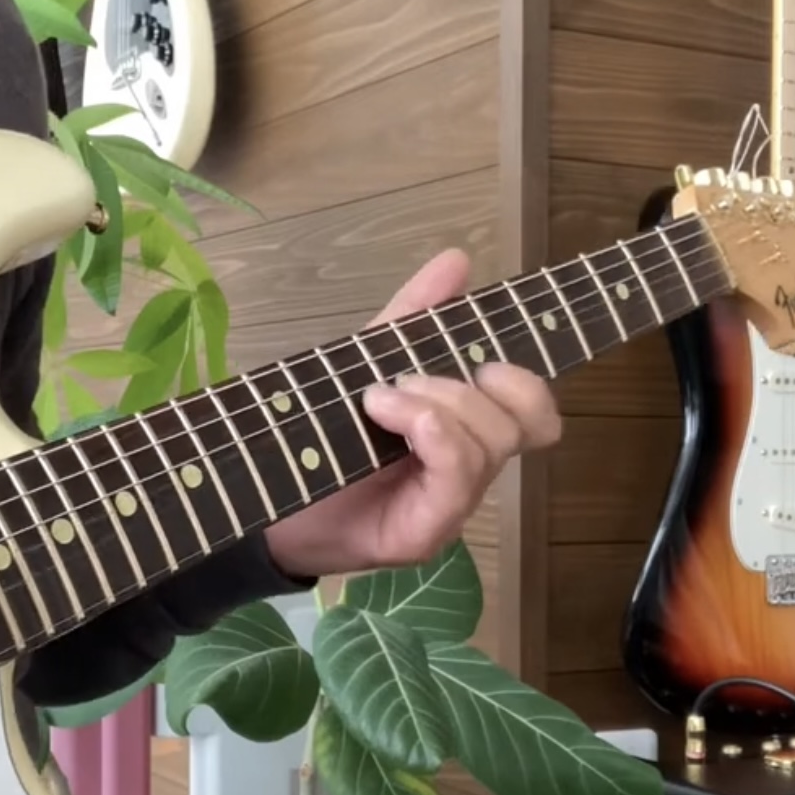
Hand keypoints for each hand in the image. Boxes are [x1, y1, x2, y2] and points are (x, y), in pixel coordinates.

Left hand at [263, 249, 560, 579]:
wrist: (259, 503)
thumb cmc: (318, 438)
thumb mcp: (366, 364)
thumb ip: (414, 317)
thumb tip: (458, 259)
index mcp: (466, 436)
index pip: (536, 416)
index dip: (526, 382)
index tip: (480, 358)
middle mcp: (468, 475)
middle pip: (525, 425)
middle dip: (471, 386)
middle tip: (407, 379)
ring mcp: (450, 508)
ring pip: (490, 446)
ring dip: (439, 404)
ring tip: (378, 399)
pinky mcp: (423, 534)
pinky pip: (457, 478)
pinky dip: (431, 432)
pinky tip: (385, 413)